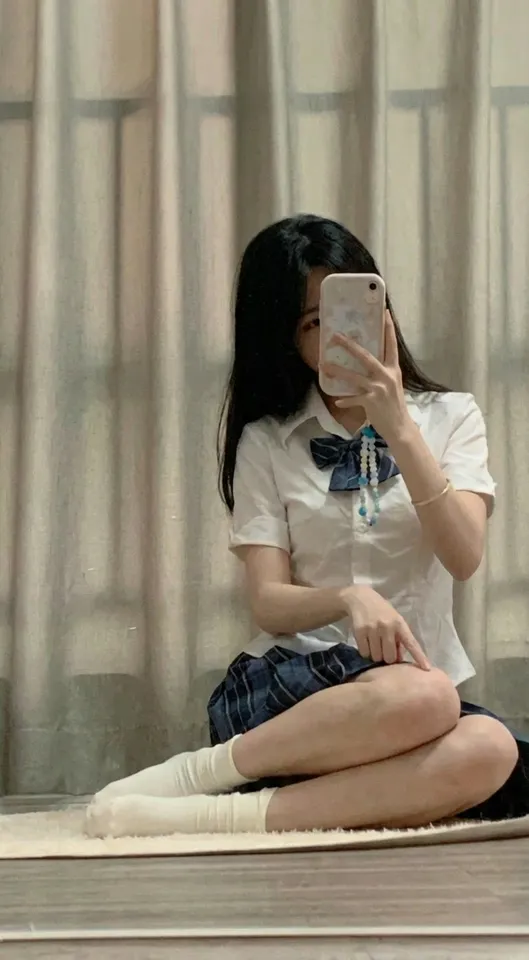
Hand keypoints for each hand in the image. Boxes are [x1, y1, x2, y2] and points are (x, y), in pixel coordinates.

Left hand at [321, 310, 413, 441]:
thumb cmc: (394, 405)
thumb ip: (381, 373)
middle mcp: (386, 376)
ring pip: (353, 376)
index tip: (385, 312)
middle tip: (335, 336)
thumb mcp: (392, 385)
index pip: (391, 345)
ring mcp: (378, 389)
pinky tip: (337, 402)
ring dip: (337, 370)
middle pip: (365, 356)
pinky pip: (353, 399)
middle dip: (349, 345)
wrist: (400, 427)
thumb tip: (367, 364)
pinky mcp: (371, 402)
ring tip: (323, 365)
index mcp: (393, 370)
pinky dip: (344, 401)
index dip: (388, 329)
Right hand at [340, 584, 430, 670]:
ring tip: (374, 644)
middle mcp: (387, 626)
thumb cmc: (382, 612)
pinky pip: (364, 653)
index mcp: (399, 624)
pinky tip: (366, 642)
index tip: (427, 669)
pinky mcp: (359, 631)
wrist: (360, 598)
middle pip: (390, 657)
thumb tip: (399, 660)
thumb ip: (399, 639)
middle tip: (384, 649)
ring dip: (375, 655)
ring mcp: (373, 628)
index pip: (411, 643)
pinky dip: (365, 652)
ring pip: (376, 657)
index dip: (419, 656)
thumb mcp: (394, 621)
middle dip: (387, 657)